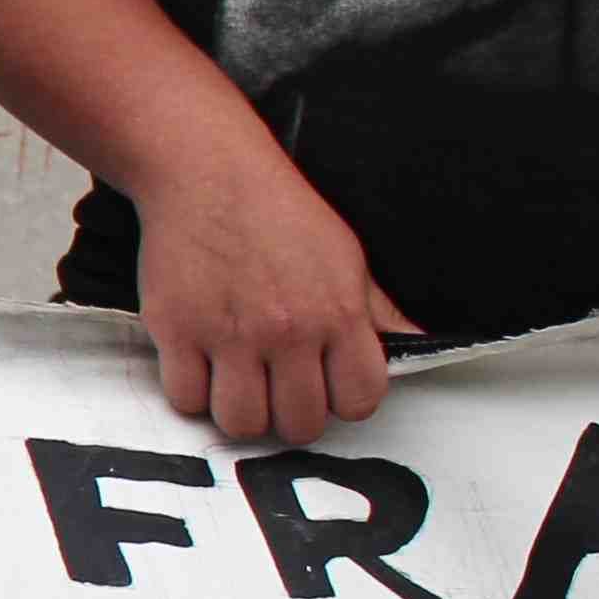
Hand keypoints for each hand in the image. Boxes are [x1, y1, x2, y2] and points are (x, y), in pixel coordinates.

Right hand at [134, 132, 415, 442]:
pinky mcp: (178, 332)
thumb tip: (420, 342)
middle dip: (289, 415)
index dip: (343, 401)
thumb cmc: (278, 213)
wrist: (209, 176)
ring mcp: (230, 335)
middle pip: (299, 423)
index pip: (359, 399)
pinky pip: (186, 398)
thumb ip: (378, 311)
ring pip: (241, 422)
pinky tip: (199, 366)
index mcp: (338, 313)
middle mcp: (288, 330)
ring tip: (236, 384)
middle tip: (276, 390)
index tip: (324, 387)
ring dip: (239, 410)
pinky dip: (192, 391)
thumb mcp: (347, 257)